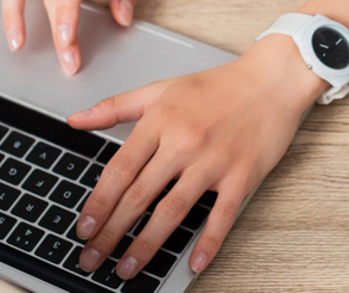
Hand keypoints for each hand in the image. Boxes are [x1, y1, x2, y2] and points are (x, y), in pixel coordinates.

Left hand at [67, 36, 327, 278]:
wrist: (273, 80)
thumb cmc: (220, 85)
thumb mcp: (161, 89)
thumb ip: (115, 107)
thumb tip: (76, 119)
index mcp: (160, 122)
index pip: (119, 170)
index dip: (98, 203)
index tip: (83, 227)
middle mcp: (183, 143)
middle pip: (139, 196)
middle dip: (111, 232)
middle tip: (92, 257)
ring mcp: (213, 162)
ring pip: (172, 211)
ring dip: (146, 245)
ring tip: (128, 268)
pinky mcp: (242, 176)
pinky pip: (221, 216)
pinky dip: (208, 242)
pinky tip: (194, 263)